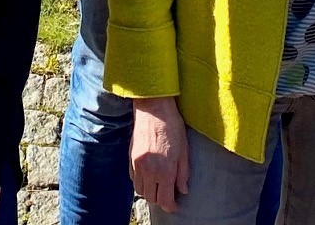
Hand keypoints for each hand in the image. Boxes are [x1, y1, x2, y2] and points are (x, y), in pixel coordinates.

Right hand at [130, 96, 191, 212]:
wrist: (154, 108)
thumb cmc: (172, 126)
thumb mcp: (184, 150)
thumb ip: (183, 173)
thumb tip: (182, 190)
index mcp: (165, 170)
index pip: (164, 199)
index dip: (170, 206)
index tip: (174, 205)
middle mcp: (149, 170)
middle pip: (151, 198)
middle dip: (160, 199)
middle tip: (168, 194)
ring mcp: (137, 164)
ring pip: (140, 190)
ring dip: (149, 192)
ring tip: (158, 185)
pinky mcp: (130, 157)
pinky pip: (133, 178)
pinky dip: (140, 181)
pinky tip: (148, 175)